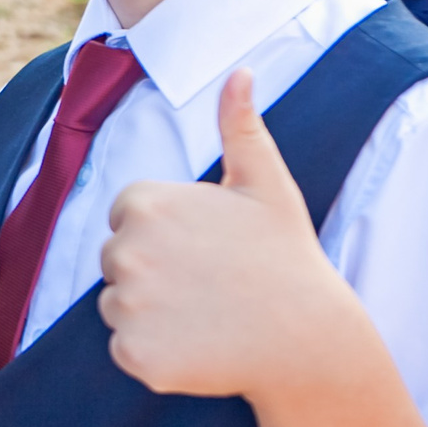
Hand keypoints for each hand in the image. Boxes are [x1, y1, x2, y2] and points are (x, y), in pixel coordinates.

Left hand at [99, 71, 356, 403]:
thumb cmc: (286, 255)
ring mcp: (127, 306)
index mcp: (144, 202)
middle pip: (117, 262)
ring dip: (151, 313)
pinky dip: (155, 354)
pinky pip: (127, 350)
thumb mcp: (266, 182)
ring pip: (118, 306)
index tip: (207, 248)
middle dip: (153, 271)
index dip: (168, 234)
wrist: (309, 337)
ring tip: (207, 314)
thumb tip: (241, 71)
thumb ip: (240, 125)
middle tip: (210, 283)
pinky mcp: (134, 355)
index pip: (128, 218)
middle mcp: (125, 250)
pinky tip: (199, 347)